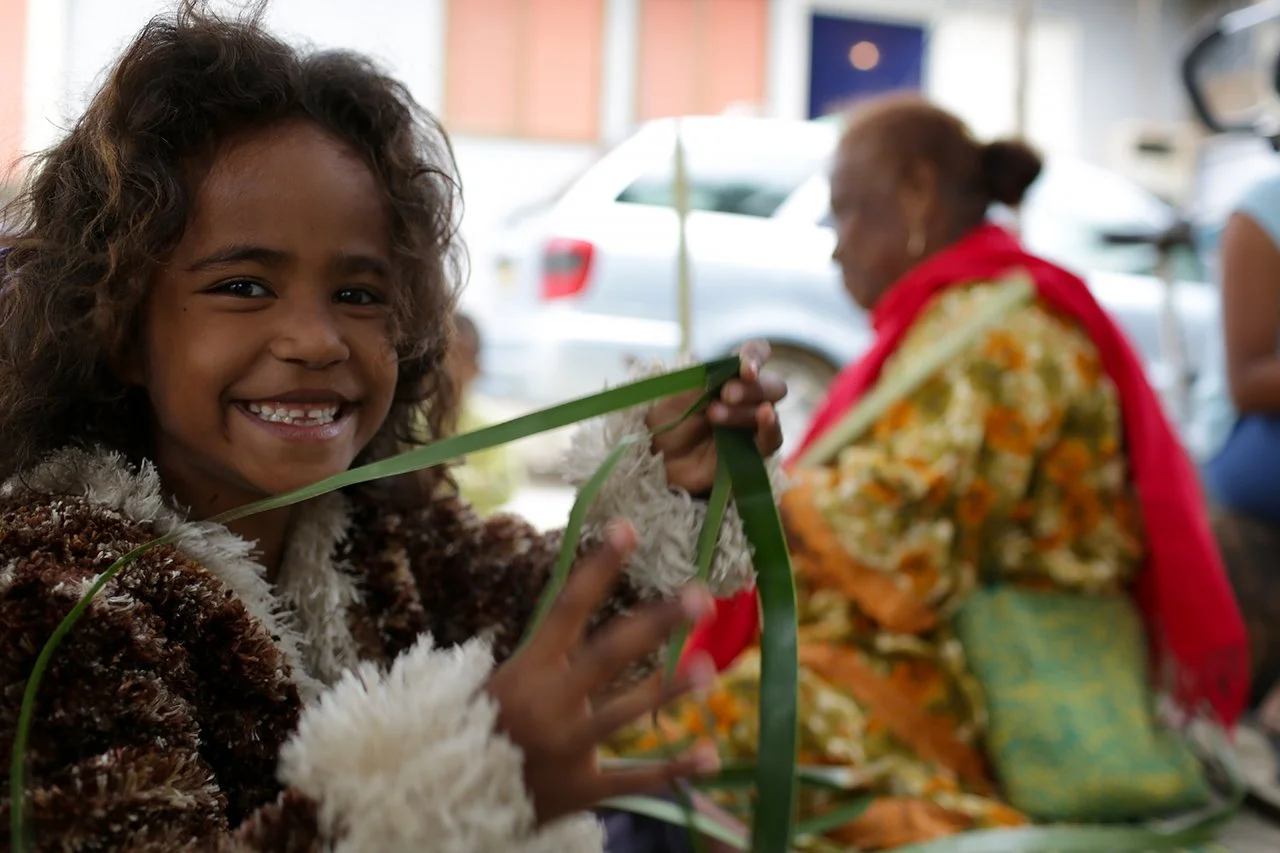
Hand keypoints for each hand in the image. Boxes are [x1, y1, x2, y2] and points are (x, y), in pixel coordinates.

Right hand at [487, 522, 719, 825]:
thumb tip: (587, 596)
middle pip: (608, 655)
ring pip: (622, 714)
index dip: (598, 568)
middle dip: (654, 624)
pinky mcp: (579, 789)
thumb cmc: (485, 725)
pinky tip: (710, 755)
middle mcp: (548, 703)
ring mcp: (565, 747)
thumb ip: (550, 648)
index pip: (567, 606)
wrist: (451, 798)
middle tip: (699, 596)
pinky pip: (632, 780)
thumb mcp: (506, 679)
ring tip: (709, 667)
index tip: (629, 530)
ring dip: (668, 690)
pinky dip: (673, 771)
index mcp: (528, 668)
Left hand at [648, 340, 786, 494]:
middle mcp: (748, 398)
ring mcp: (752, 424)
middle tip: (725, 394)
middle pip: (772, 386)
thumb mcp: (680, 393)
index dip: (756, 356)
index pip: (756, 354)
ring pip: (767, 411)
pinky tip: (767, 419)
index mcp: (731, 375)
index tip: (745, 368)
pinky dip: (771, 428)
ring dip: (744, 411)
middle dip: (750, 388)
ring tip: (714, 414)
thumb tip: (734, 371)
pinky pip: (772, 440)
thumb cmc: (668, 418)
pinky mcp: (753, 451)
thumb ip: (708, 380)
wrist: (657, 456)